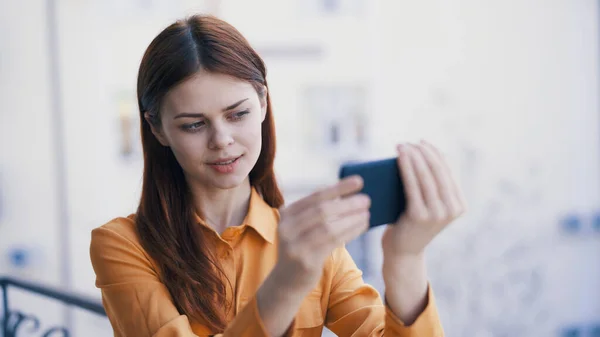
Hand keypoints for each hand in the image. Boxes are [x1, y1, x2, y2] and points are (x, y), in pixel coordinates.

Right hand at [274, 176, 370, 290]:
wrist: (286, 282)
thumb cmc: (302, 249)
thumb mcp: (302, 227)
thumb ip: (316, 212)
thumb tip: (345, 194)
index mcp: (287, 214)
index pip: (316, 196)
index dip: (339, 187)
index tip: (359, 181)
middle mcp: (287, 227)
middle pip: (322, 210)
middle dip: (347, 203)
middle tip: (367, 199)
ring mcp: (294, 245)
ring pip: (328, 227)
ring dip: (351, 219)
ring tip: (367, 214)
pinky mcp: (305, 261)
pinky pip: (332, 243)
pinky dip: (350, 233)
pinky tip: (361, 227)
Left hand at [380, 140, 465, 324]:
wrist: (402, 251)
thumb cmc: (411, 221)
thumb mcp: (427, 202)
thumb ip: (431, 184)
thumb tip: (423, 152)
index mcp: (459, 204)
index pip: (448, 171)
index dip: (435, 153)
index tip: (421, 141)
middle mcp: (453, 209)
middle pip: (438, 171)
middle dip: (423, 153)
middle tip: (408, 142)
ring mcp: (438, 214)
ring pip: (426, 177)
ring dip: (413, 157)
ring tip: (401, 146)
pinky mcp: (421, 216)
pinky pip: (413, 186)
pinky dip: (406, 169)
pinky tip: (399, 159)